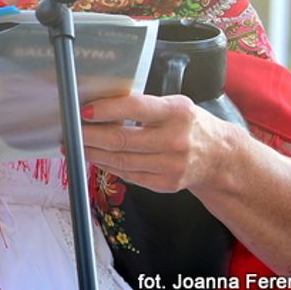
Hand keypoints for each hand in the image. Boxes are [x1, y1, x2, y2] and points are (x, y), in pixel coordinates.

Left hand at [81, 93, 235, 192]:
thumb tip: (99, 106)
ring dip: (92, 153)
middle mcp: (176, 140)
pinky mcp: (166, 184)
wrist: (220, 157)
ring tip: (74, 145)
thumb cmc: (189, 124)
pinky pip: (128, 175)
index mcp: (177, 112)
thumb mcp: (174, 105)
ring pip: (121, 160)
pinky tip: (94, 157)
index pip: (135, 109)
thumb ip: (143, 105)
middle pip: (122, 140)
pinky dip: (107, 166)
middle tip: (69, 130)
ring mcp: (171, 165)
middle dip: (89, 135)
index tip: (84, 111)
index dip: (106, 110)